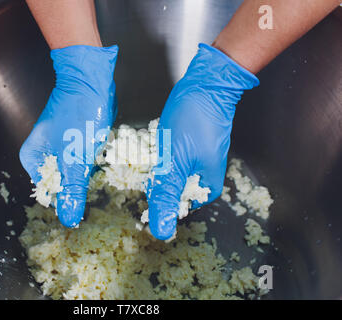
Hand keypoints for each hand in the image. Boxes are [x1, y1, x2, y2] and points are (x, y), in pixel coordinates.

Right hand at [20, 45, 117, 226]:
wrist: (90, 81)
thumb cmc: (78, 116)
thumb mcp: (76, 158)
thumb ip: (72, 190)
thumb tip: (69, 219)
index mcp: (34, 159)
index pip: (50, 192)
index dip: (68, 196)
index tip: (85, 193)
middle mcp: (42, 153)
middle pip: (63, 181)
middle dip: (80, 181)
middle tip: (93, 170)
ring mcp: (58, 144)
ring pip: (75, 169)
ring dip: (88, 169)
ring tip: (98, 156)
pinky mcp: (73, 137)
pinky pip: (82, 157)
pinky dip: (92, 158)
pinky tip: (100, 150)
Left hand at [147, 44, 258, 239]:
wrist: (206, 84)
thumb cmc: (193, 121)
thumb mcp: (174, 161)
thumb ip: (167, 194)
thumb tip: (161, 231)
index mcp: (207, 186)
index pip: (177, 206)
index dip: (159, 197)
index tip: (147, 180)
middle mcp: (204, 175)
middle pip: (172, 188)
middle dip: (156, 177)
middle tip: (149, 159)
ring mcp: (198, 159)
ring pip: (169, 171)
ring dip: (156, 163)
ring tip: (151, 148)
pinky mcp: (190, 145)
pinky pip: (170, 156)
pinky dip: (160, 151)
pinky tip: (155, 141)